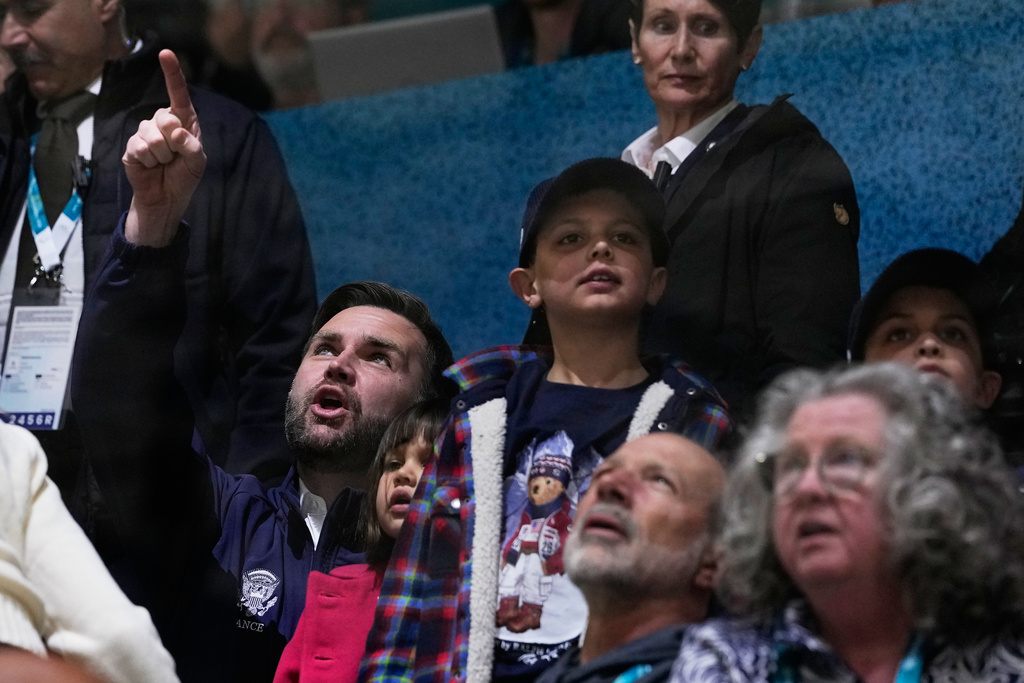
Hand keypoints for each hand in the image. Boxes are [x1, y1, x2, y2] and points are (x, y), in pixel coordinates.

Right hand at [123, 50, 206, 246]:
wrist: (166, 199)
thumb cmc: (185, 177)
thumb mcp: (198, 162)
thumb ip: (192, 145)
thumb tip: (175, 131)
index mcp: (184, 121)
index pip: (179, 95)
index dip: (172, 74)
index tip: (166, 53)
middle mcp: (163, 122)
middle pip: (165, 118)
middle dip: (174, 142)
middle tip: (175, 157)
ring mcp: (144, 132)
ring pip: (152, 136)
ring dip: (162, 155)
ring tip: (163, 164)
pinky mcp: (131, 146)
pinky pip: (140, 148)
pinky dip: (149, 161)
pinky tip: (150, 167)